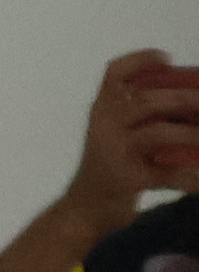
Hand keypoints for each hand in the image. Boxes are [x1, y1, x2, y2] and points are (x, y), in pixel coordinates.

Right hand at [66, 49, 198, 230]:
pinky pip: (166, 173)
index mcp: (102, 110)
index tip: (167, 60)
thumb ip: (144, 114)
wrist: (83, 211)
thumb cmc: (110, 166)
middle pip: (148, 101)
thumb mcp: (115, 132)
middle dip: (185, 98)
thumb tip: (193, 99)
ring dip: (191, 134)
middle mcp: (103, 126)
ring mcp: (113, 153)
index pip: (115, 74)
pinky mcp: (126, 180)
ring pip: (158, 133)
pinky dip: (189, 178)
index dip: (142, 60)